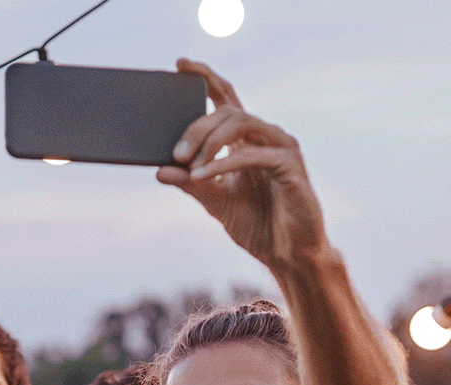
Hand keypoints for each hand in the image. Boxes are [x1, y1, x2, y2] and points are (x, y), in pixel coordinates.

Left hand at [156, 59, 330, 271]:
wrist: (288, 255)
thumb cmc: (257, 225)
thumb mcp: (215, 201)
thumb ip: (190, 183)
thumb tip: (159, 170)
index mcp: (247, 140)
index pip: (226, 98)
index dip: (205, 78)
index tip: (180, 64)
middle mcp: (265, 137)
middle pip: (227, 111)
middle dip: (196, 127)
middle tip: (175, 153)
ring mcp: (281, 148)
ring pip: (242, 122)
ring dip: (210, 141)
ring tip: (188, 163)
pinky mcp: (291, 166)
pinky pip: (253, 154)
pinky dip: (224, 163)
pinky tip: (203, 175)